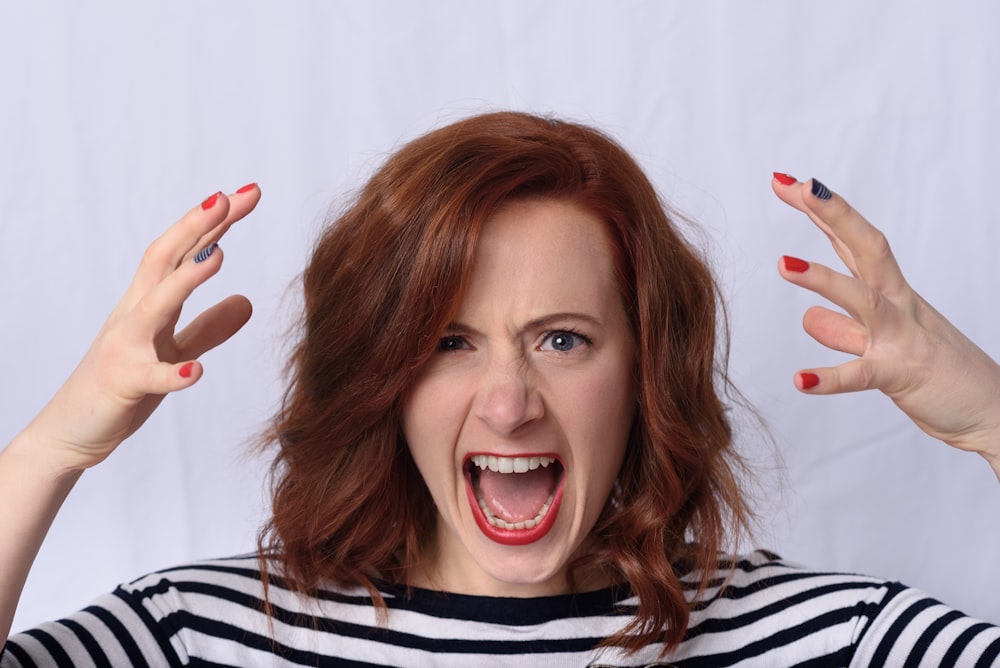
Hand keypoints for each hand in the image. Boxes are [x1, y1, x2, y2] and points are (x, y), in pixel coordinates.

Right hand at [22, 185, 258, 471]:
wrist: (70, 432)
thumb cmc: (122, 385)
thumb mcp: (172, 349)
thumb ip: (210, 327)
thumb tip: (249, 302)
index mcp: (148, 302)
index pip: (182, 251)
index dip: (213, 222)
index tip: (247, 193)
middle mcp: (134, 315)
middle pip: (164, 260)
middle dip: (198, 227)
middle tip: (231, 196)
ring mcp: (125, 349)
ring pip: (154, 307)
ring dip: (185, 281)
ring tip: (218, 257)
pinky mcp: (123, 386)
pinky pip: (150, 378)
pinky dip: (173, 373)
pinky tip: (197, 371)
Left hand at [771, 174, 999, 471]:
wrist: (992, 413)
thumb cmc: (940, 376)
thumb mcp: (883, 347)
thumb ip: (844, 331)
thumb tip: (809, 317)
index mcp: (893, 294)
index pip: (853, 243)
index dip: (823, 212)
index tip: (789, 183)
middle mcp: (898, 306)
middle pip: (865, 248)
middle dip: (832, 214)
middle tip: (796, 185)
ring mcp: (901, 338)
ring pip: (862, 300)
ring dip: (823, 279)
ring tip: (783, 263)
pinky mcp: (901, 376)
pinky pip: (862, 374)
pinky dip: (830, 377)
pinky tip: (801, 380)